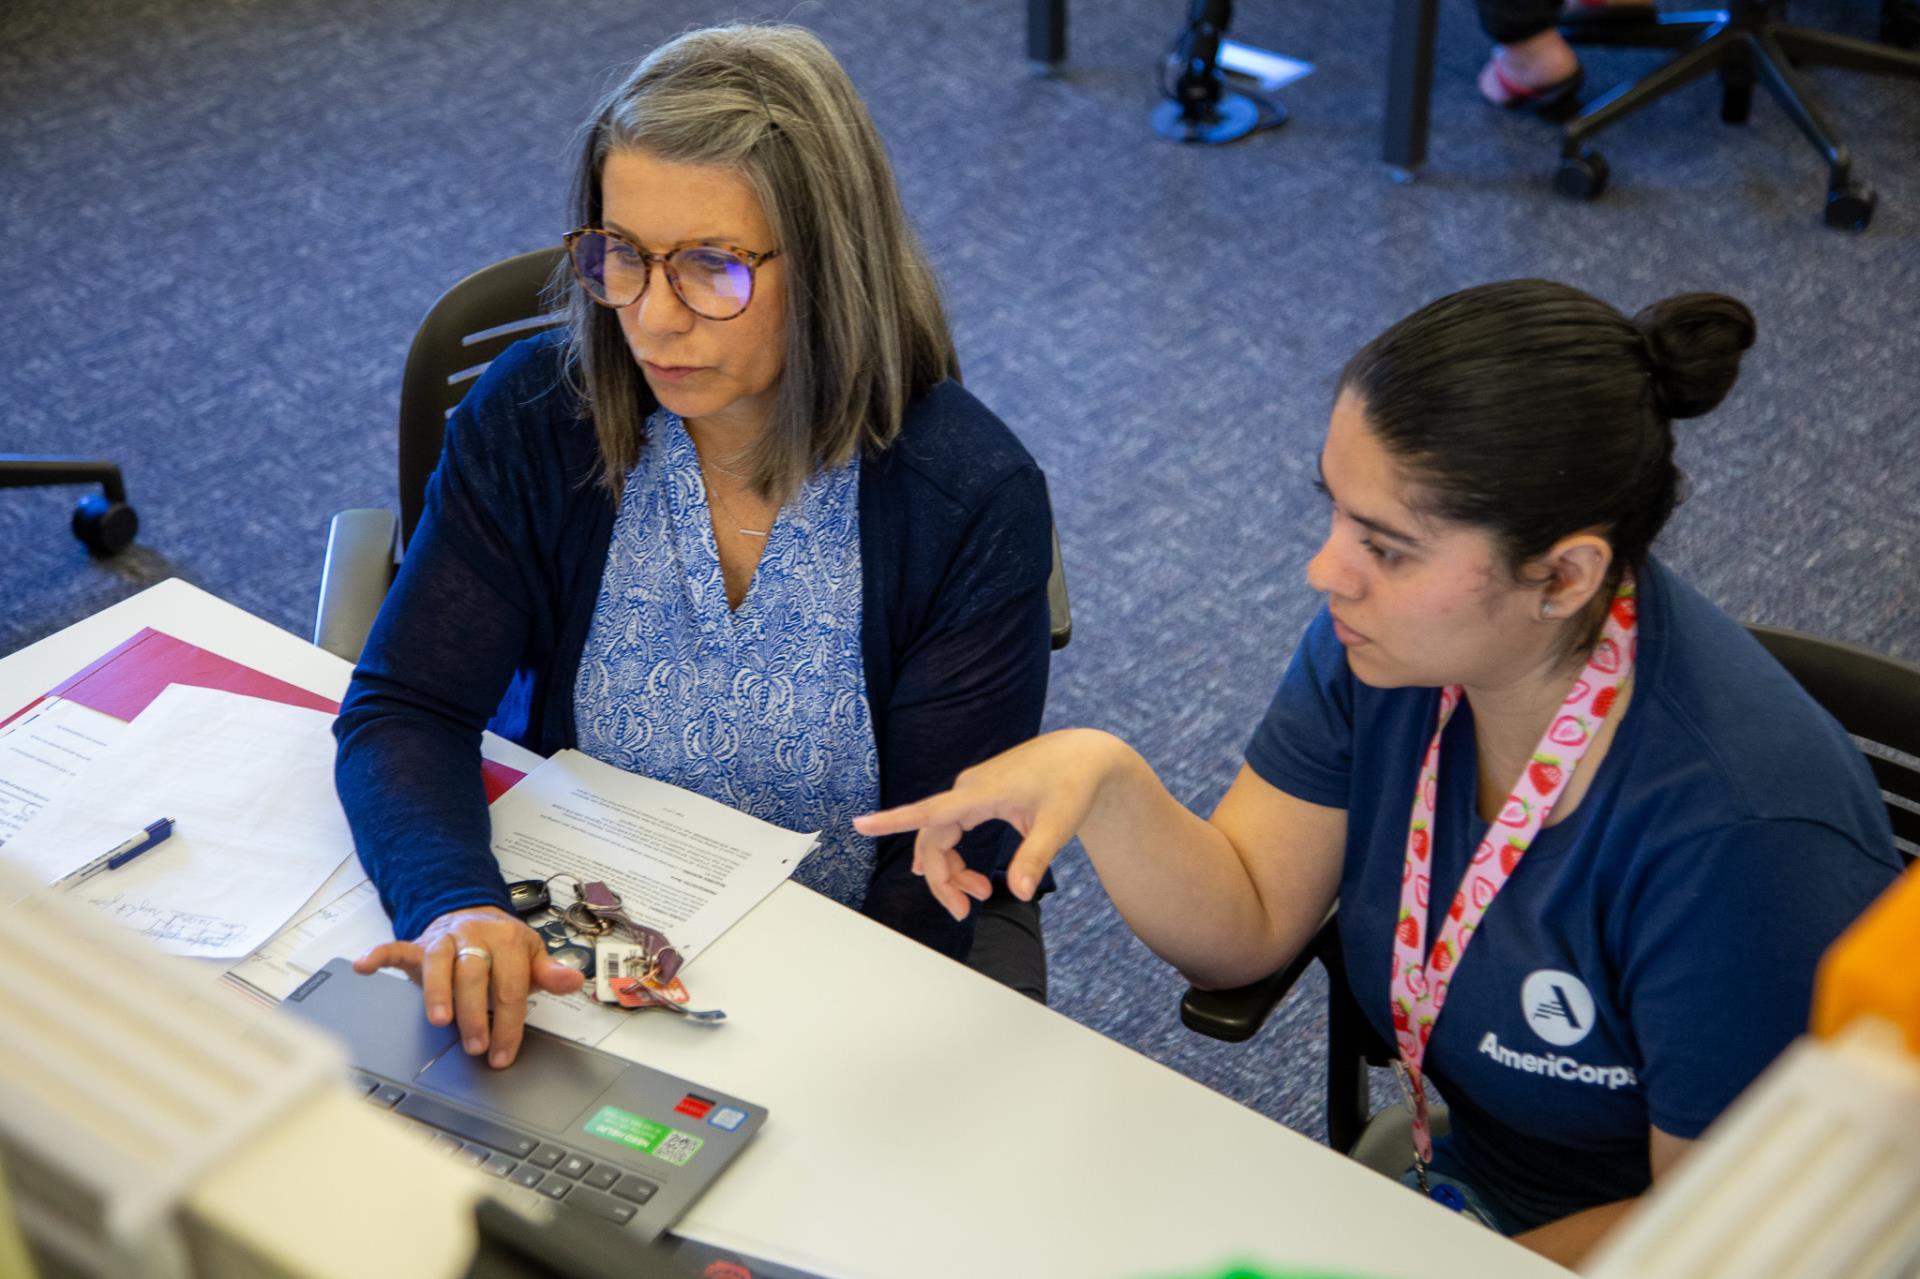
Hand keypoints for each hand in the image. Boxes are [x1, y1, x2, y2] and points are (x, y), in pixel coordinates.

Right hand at [353, 905, 584, 1068]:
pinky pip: (397, 947)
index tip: (504, 1054)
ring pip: (439, 963)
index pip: (511, 985)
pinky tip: (365, 967)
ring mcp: (444, 939)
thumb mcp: (531, 956)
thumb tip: (573, 980)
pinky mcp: (418, 944)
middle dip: (475, 1013)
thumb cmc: (502, 945)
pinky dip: (380, 956)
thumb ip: (549, 973)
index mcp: (508, 940)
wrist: (473, 913)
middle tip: (476, 1045)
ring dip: (438, 992)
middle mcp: (475, 937)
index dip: (510, 1022)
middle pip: (474, 975)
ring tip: (440, 1020)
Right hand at [853, 729, 1122, 919]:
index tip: (860, 824)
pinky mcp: (979, 797)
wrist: (1084, 757)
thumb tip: (1020, 893)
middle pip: (932, 839)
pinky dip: (958, 857)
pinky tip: (969, 877)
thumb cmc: (1072, 784)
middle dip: (942, 878)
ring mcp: (971, 793)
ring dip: (951, 871)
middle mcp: (968, 790)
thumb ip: (1035, 858)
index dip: (893, 821)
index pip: (928, 811)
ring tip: (981, 895)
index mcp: (980, 792)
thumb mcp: (1058, 824)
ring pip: (941, 837)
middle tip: (963, 913)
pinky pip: (952, 830)